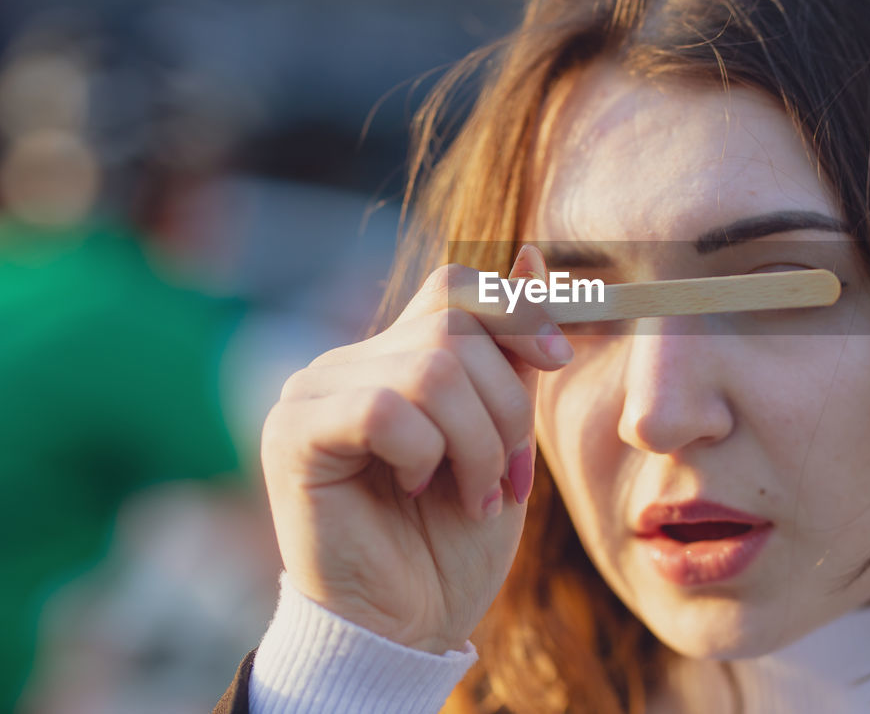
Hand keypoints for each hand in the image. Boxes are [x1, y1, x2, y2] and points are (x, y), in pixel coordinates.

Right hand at [259, 244, 570, 652]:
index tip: (560, 358)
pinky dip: (425, 454)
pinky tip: (415, 490)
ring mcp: (314, 391)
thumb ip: (512, 354)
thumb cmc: (454, 539)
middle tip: (507, 474)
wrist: (408, 628)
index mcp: (394, 357)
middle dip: (508, 406)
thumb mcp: (504, 435)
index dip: (518, 311)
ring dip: (477, 443)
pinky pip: (385, 408)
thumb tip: (532, 257)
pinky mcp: (294, 432)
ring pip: (432, 369)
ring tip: (471, 493)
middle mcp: (347, 361)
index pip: (456, 289)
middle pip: (456, 327)